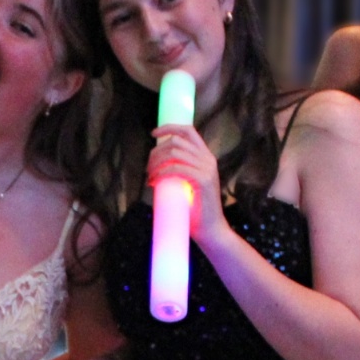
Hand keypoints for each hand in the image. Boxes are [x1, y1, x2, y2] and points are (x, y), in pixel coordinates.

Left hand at [146, 122, 226, 243]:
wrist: (211, 232)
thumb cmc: (196, 213)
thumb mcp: (188, 186)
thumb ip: (179, 172)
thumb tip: (156, 165)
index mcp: (206, 158)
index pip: (188, 131)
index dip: (169, 128)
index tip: (153, 133)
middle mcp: (208, 159)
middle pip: (177, 141)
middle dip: (157, 151)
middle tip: (147, 168)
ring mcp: (207, 169)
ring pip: (174, 152)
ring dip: (157, 162)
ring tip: (150, 176)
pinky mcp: (203, 180)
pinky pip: (176, 168)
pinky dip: (161, 172)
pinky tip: (154, 182)